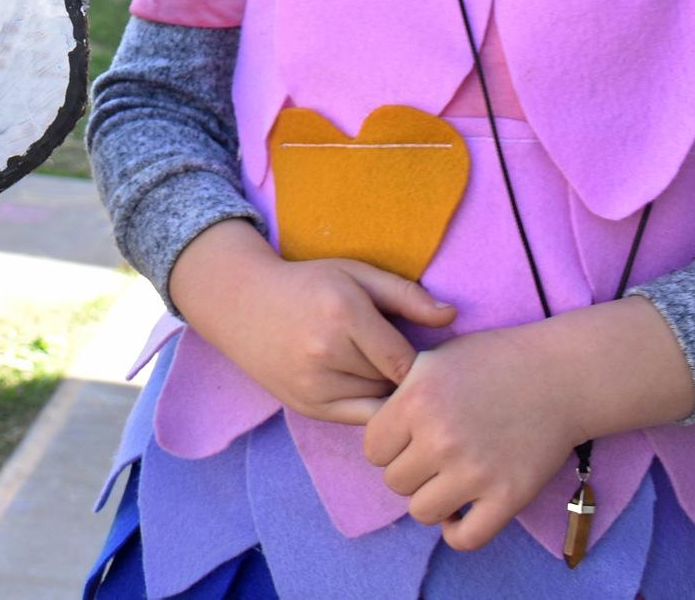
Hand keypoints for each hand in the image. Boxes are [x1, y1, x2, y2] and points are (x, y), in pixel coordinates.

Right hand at [168, 220, 456, 423]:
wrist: (242, 304)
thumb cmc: (308, 285)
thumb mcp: (356, 274)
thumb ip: (406, 295)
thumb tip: (453, 316)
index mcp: (343, 313)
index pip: (405, 359)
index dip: (423, 363)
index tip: (430, 358)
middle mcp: (326, 352)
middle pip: (392, 383)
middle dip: (403, 375)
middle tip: (402, 361)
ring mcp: (313, 384)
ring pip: (378, 403)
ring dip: (386, 391)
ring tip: (379, 369)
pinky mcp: (307, 407)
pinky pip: (359, 420)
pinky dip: (371, 406)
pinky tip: (365, 385)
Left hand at [363, 326, 581, 550]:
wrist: (558, 376)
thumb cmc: (494, 362)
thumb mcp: (434, 361)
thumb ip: (400, 395)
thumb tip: (373, 431)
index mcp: (417, 400)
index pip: (372, 450)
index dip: (389, 444)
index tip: (409, 436)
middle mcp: (441, 438)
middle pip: (394, 481)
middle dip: (410, 469)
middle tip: (435, 454)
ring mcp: (475, 471)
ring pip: (421, 512)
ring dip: (432, 499)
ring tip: (449, 479)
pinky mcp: (508, 496)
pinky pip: (464, 538)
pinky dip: (458, 531)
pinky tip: (463, 510)